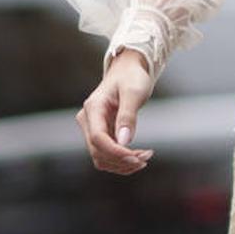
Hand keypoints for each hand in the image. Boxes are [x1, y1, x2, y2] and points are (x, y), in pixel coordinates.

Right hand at [76, 49, 154, 174]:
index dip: (115, 152)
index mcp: (93, 108)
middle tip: (146, 157)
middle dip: (122, 159)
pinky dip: (122, 159)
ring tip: (145, 158)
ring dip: (122, 163)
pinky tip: (139, 156)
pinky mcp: (101, 132)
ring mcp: (93, 127)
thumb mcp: (134, 92)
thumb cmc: (132, 77)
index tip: (136, 158)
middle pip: (98, 152)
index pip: (97, 138)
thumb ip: (128, 116)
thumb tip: (124, 141)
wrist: (128, 69)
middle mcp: (88, 120)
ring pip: (101, 157)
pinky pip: (107, 153)